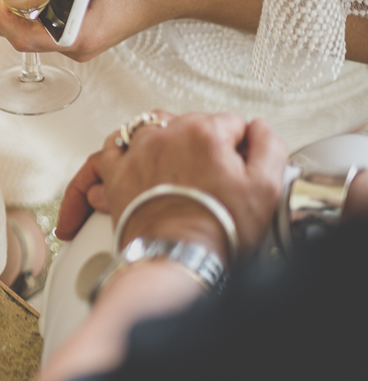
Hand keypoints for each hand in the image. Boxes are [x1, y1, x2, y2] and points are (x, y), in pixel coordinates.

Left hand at [0, 0, 184, 61]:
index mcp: (82, 36)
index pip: (25, 40)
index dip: (5, 17)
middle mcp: (79, 46)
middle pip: (25, 36)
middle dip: (11, 8)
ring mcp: (82, 42)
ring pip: (37, 32)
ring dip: (24, 8)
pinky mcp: (87, 32)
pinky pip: (51, 27)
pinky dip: (40, 8)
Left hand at [57, 112, 285, 260]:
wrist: (177, 256)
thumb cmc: (217, 228)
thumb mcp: (266, 187)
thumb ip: (269, 147)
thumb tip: (259, 128)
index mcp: (203, 132)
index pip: (230, 124)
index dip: (239, 147)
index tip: (238, 167)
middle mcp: (165, 135)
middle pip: (191, 124)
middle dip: (205, 145)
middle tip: (214, 175)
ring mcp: (137, 152)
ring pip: (151, 129)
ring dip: (165, 140)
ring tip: (178, 163)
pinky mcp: (116, 172)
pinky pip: (111, 149)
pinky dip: (124, 149)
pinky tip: (134, 160)